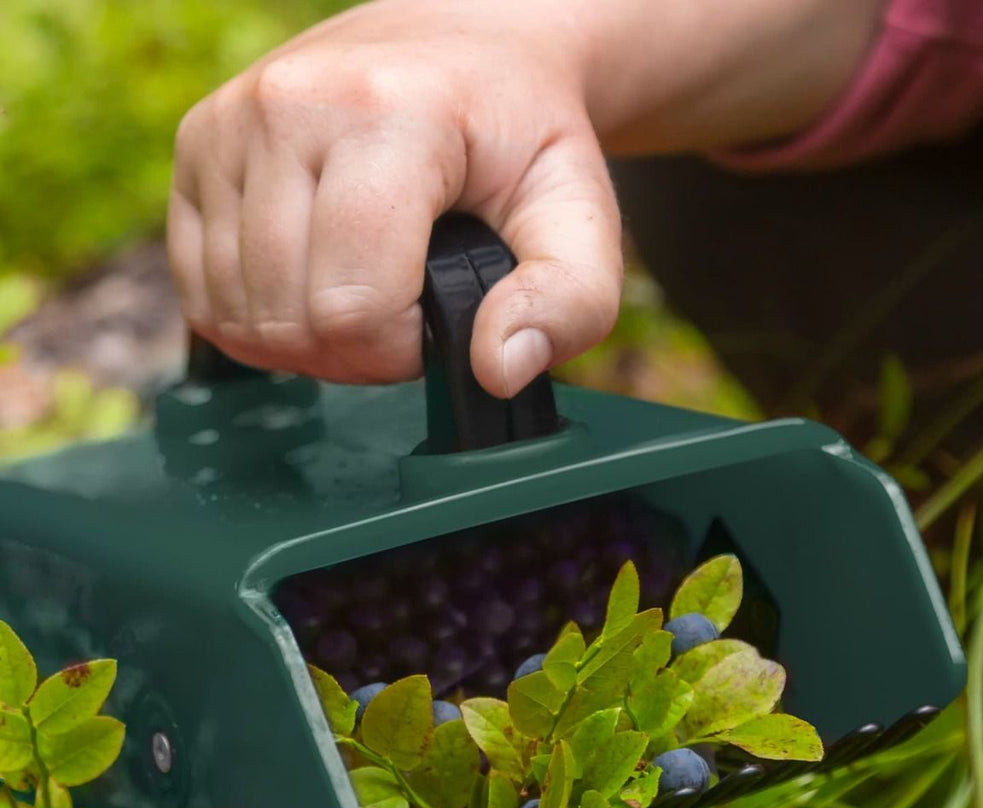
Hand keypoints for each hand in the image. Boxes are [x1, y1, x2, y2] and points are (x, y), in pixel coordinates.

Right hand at [168, 0, 621, 396]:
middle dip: (355, 350)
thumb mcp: (577, 217)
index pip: (354, 307)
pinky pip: (199, 292)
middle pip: (288, 321)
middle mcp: (287, 105)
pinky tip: (312, 284)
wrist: (461, 50)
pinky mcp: (194, 147)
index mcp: (387, 115)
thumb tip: (496, 370)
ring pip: (236, 315)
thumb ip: (566, 302)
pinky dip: (257, 316)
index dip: (400, 350)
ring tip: (363, 291)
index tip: (437, 318)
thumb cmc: (518, 142)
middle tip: (404, 309)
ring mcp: (227, 123)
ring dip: (306, 338)